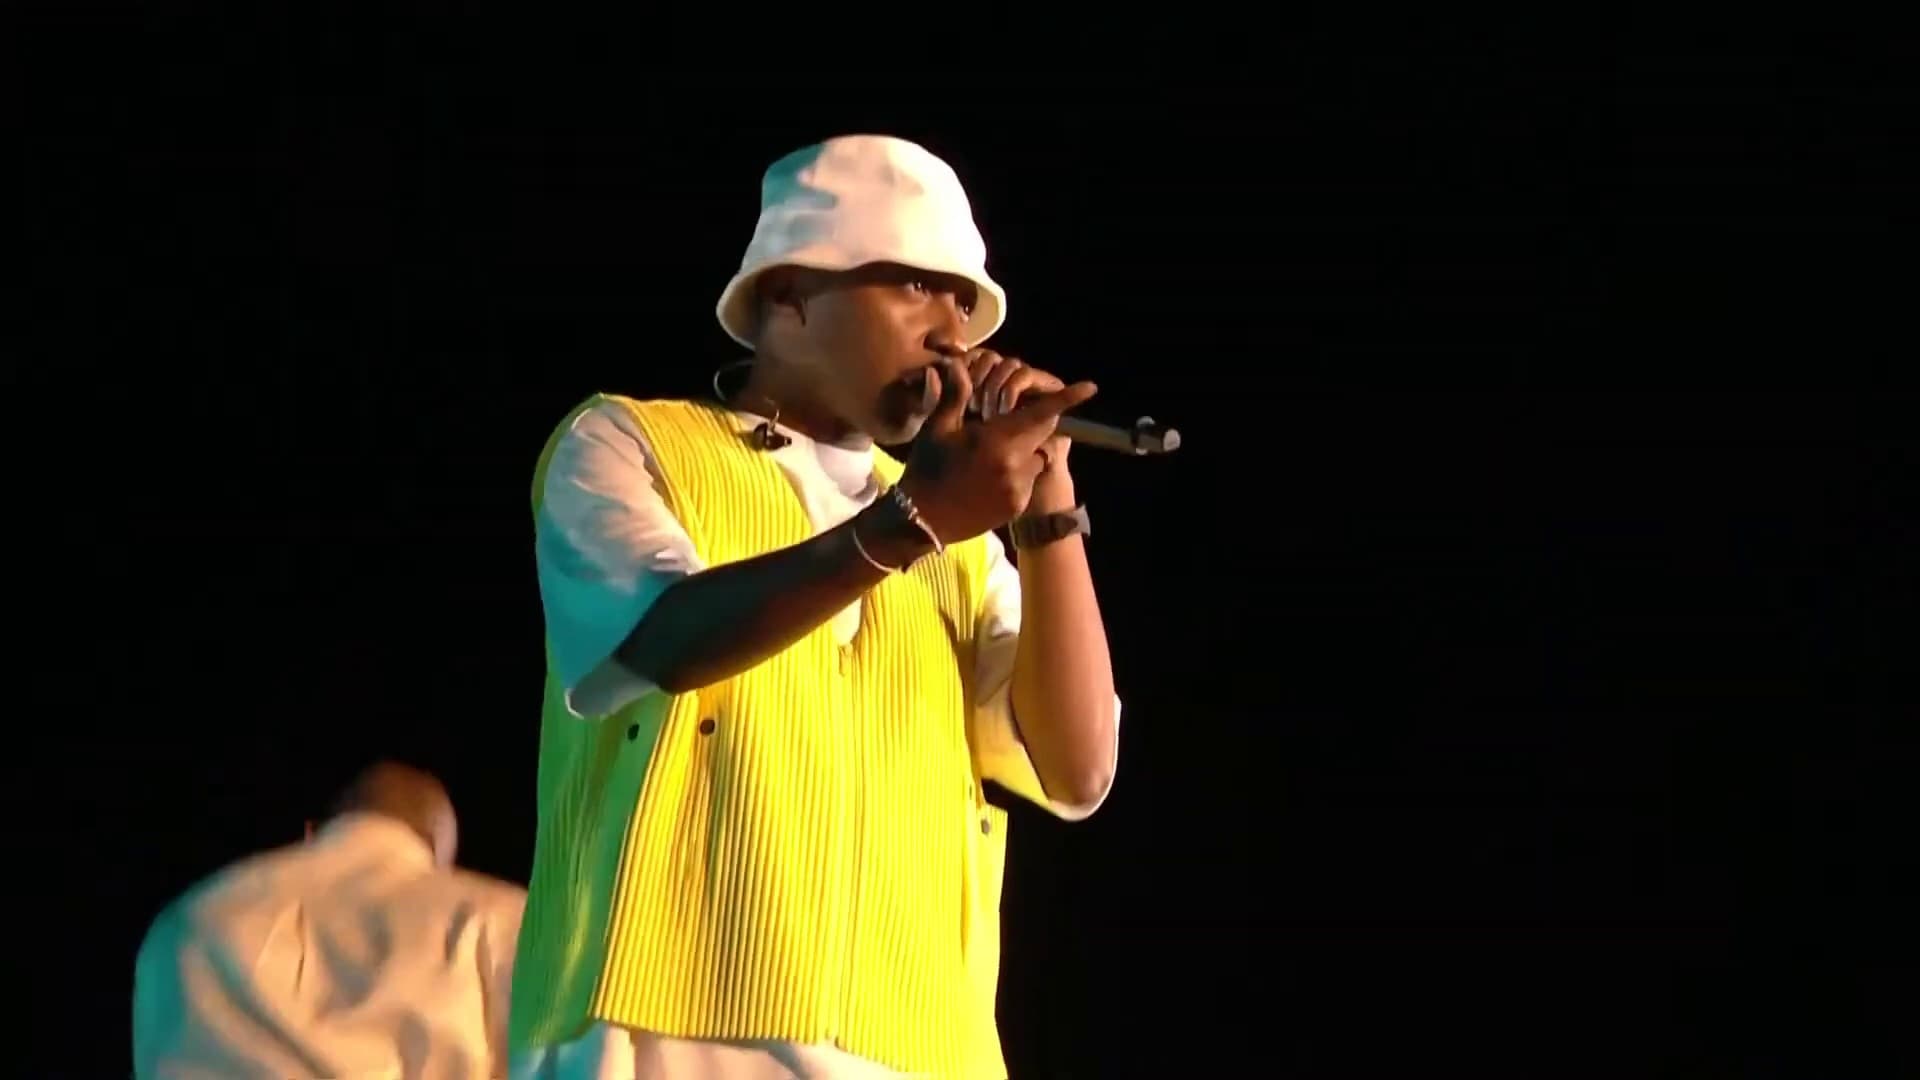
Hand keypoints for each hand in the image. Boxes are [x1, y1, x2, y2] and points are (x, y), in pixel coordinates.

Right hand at [895, 353, 1096, 544]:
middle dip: (1031, 423)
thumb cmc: (928, 469)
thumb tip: (959, 366)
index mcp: (998, 441)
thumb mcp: (939, 429)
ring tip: (994, 453)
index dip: (1066, 399)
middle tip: (1006, 422)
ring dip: (1024, 449)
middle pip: (1041, 433)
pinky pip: (1028, 479)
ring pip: (1036, 457)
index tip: (1090, 387)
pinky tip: (990, 475)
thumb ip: (956, 396)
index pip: (1040, 413)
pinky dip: (1017, 471)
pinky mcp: (1017, 506)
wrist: (922, 520)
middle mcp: (1016, 464)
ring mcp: (1019, 488)